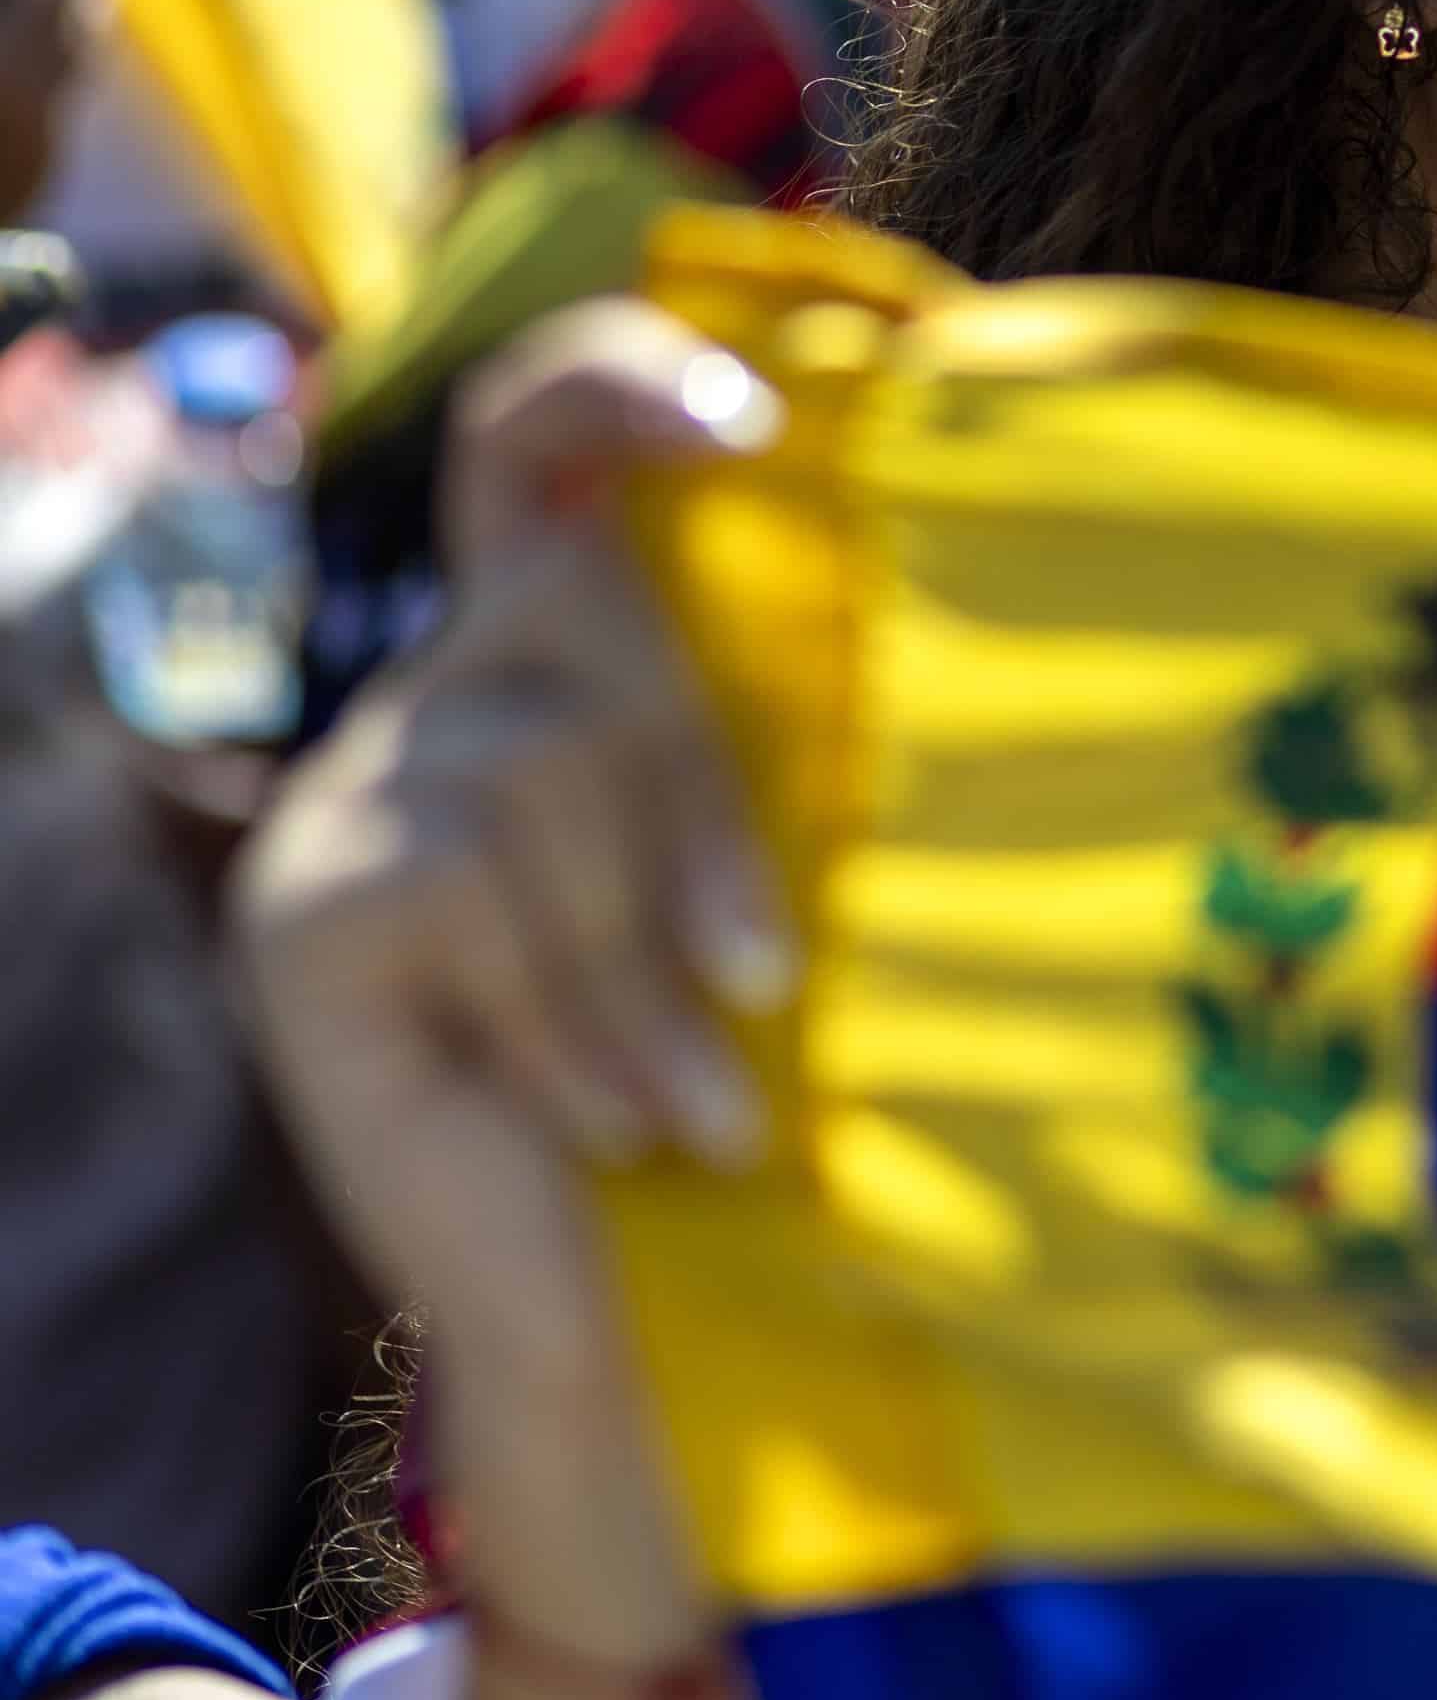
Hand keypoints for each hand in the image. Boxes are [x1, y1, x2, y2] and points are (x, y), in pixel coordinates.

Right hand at [232, 299, 788, 1663]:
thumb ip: (735, 746)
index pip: (526, 448)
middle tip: (762, 985)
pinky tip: (617, 1119)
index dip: (616, 388)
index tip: (752, 417)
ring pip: (546, 769)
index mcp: (533, 675)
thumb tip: (862, 567)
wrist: (612, 1311)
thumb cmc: (713, 1079)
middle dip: (693, 807)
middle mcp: (420, 714)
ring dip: (647, 960)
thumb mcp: (737, 881)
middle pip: (575, 623)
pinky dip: (583, 1017)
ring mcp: (342, 811)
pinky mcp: (310, 913)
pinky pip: (482, 888)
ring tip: (695, 1100)